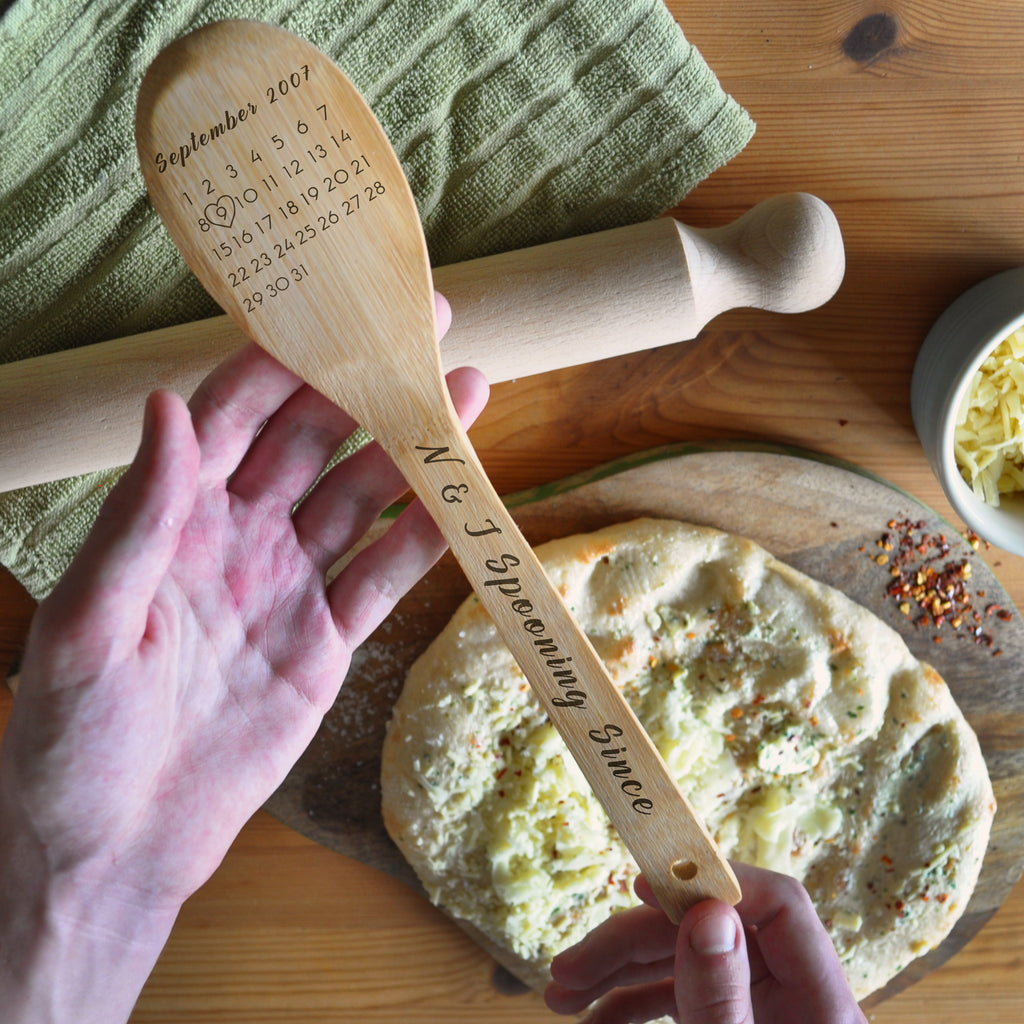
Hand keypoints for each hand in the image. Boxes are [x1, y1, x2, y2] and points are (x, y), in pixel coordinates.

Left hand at [0, 297, 488, 1022]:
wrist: (119, 843)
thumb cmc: (74, 736)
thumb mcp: (88, 622)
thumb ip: (138, 516)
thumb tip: (167, 407)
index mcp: (173, 517)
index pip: (236, 412)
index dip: (284, 358)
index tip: (335, 311)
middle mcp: (238, 536)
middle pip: (314, 440)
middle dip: (367, 384)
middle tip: (427, 331)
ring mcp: (287, 586)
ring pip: (361, 499)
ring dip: (411, 451)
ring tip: (468, 396)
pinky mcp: (325, 642)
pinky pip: (382, 579)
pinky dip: (422, 541)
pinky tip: (460, 502)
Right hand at [545, 861, 866, 1023]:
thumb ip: (723, 998)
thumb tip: (707, 911)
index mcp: (823, 1005)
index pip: (780, 907)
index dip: (713, 884)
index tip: (641, 886)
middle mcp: (798, 1001)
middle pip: (715, 934)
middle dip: (635, 943)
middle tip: (568, 968)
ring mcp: (769, 1018)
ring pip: (691, 966)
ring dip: (623, 974)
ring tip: (562, 996)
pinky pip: (688, 1002)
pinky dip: (638, 1007)